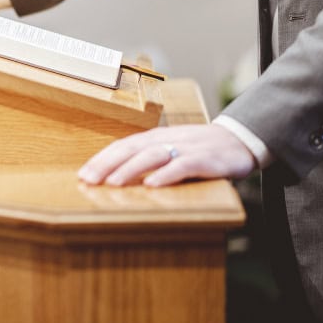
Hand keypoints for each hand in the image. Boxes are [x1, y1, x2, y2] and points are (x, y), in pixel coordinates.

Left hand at [77, 124, 256, 186]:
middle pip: (131, 148)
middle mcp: (166, 139)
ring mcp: (185, 147)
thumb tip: (115, 177)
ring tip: (113, 183)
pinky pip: (183, 165)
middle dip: (108, 164)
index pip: (122, 146)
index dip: (102, 159)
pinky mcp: (205, 159)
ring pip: (152, 155)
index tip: (83, 174)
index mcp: (154, 138)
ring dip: (131, 169)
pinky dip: (166, 174)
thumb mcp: (170, 150)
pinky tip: (152, 185)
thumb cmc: (199, 149)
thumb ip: (147, 159)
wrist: (239, 140)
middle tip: (89, 180)